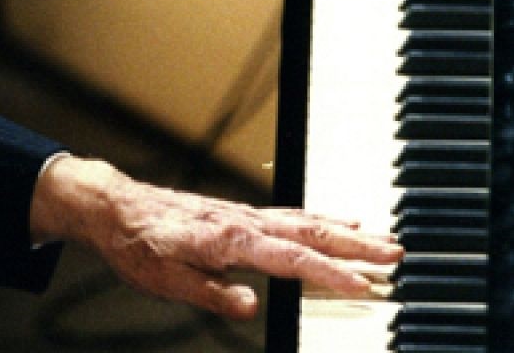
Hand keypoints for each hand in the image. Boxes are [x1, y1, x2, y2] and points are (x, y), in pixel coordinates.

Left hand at [28, 155, 402, 319]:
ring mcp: (245, 215)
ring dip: (347, 232)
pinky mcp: (242, 214)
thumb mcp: (165, 280)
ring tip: (384, 240)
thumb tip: (250, 307)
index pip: (290, 260)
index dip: (329, 276)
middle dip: (356, 247)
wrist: (116, 206)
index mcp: (228, 241)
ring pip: (307, 222)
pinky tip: (340, 223)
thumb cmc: (138, 244)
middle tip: (397, 254)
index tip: (364, 286)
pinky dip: (322, 219)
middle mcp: (243, 223)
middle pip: (310, 234)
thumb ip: (211, 294)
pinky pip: (292, 215)